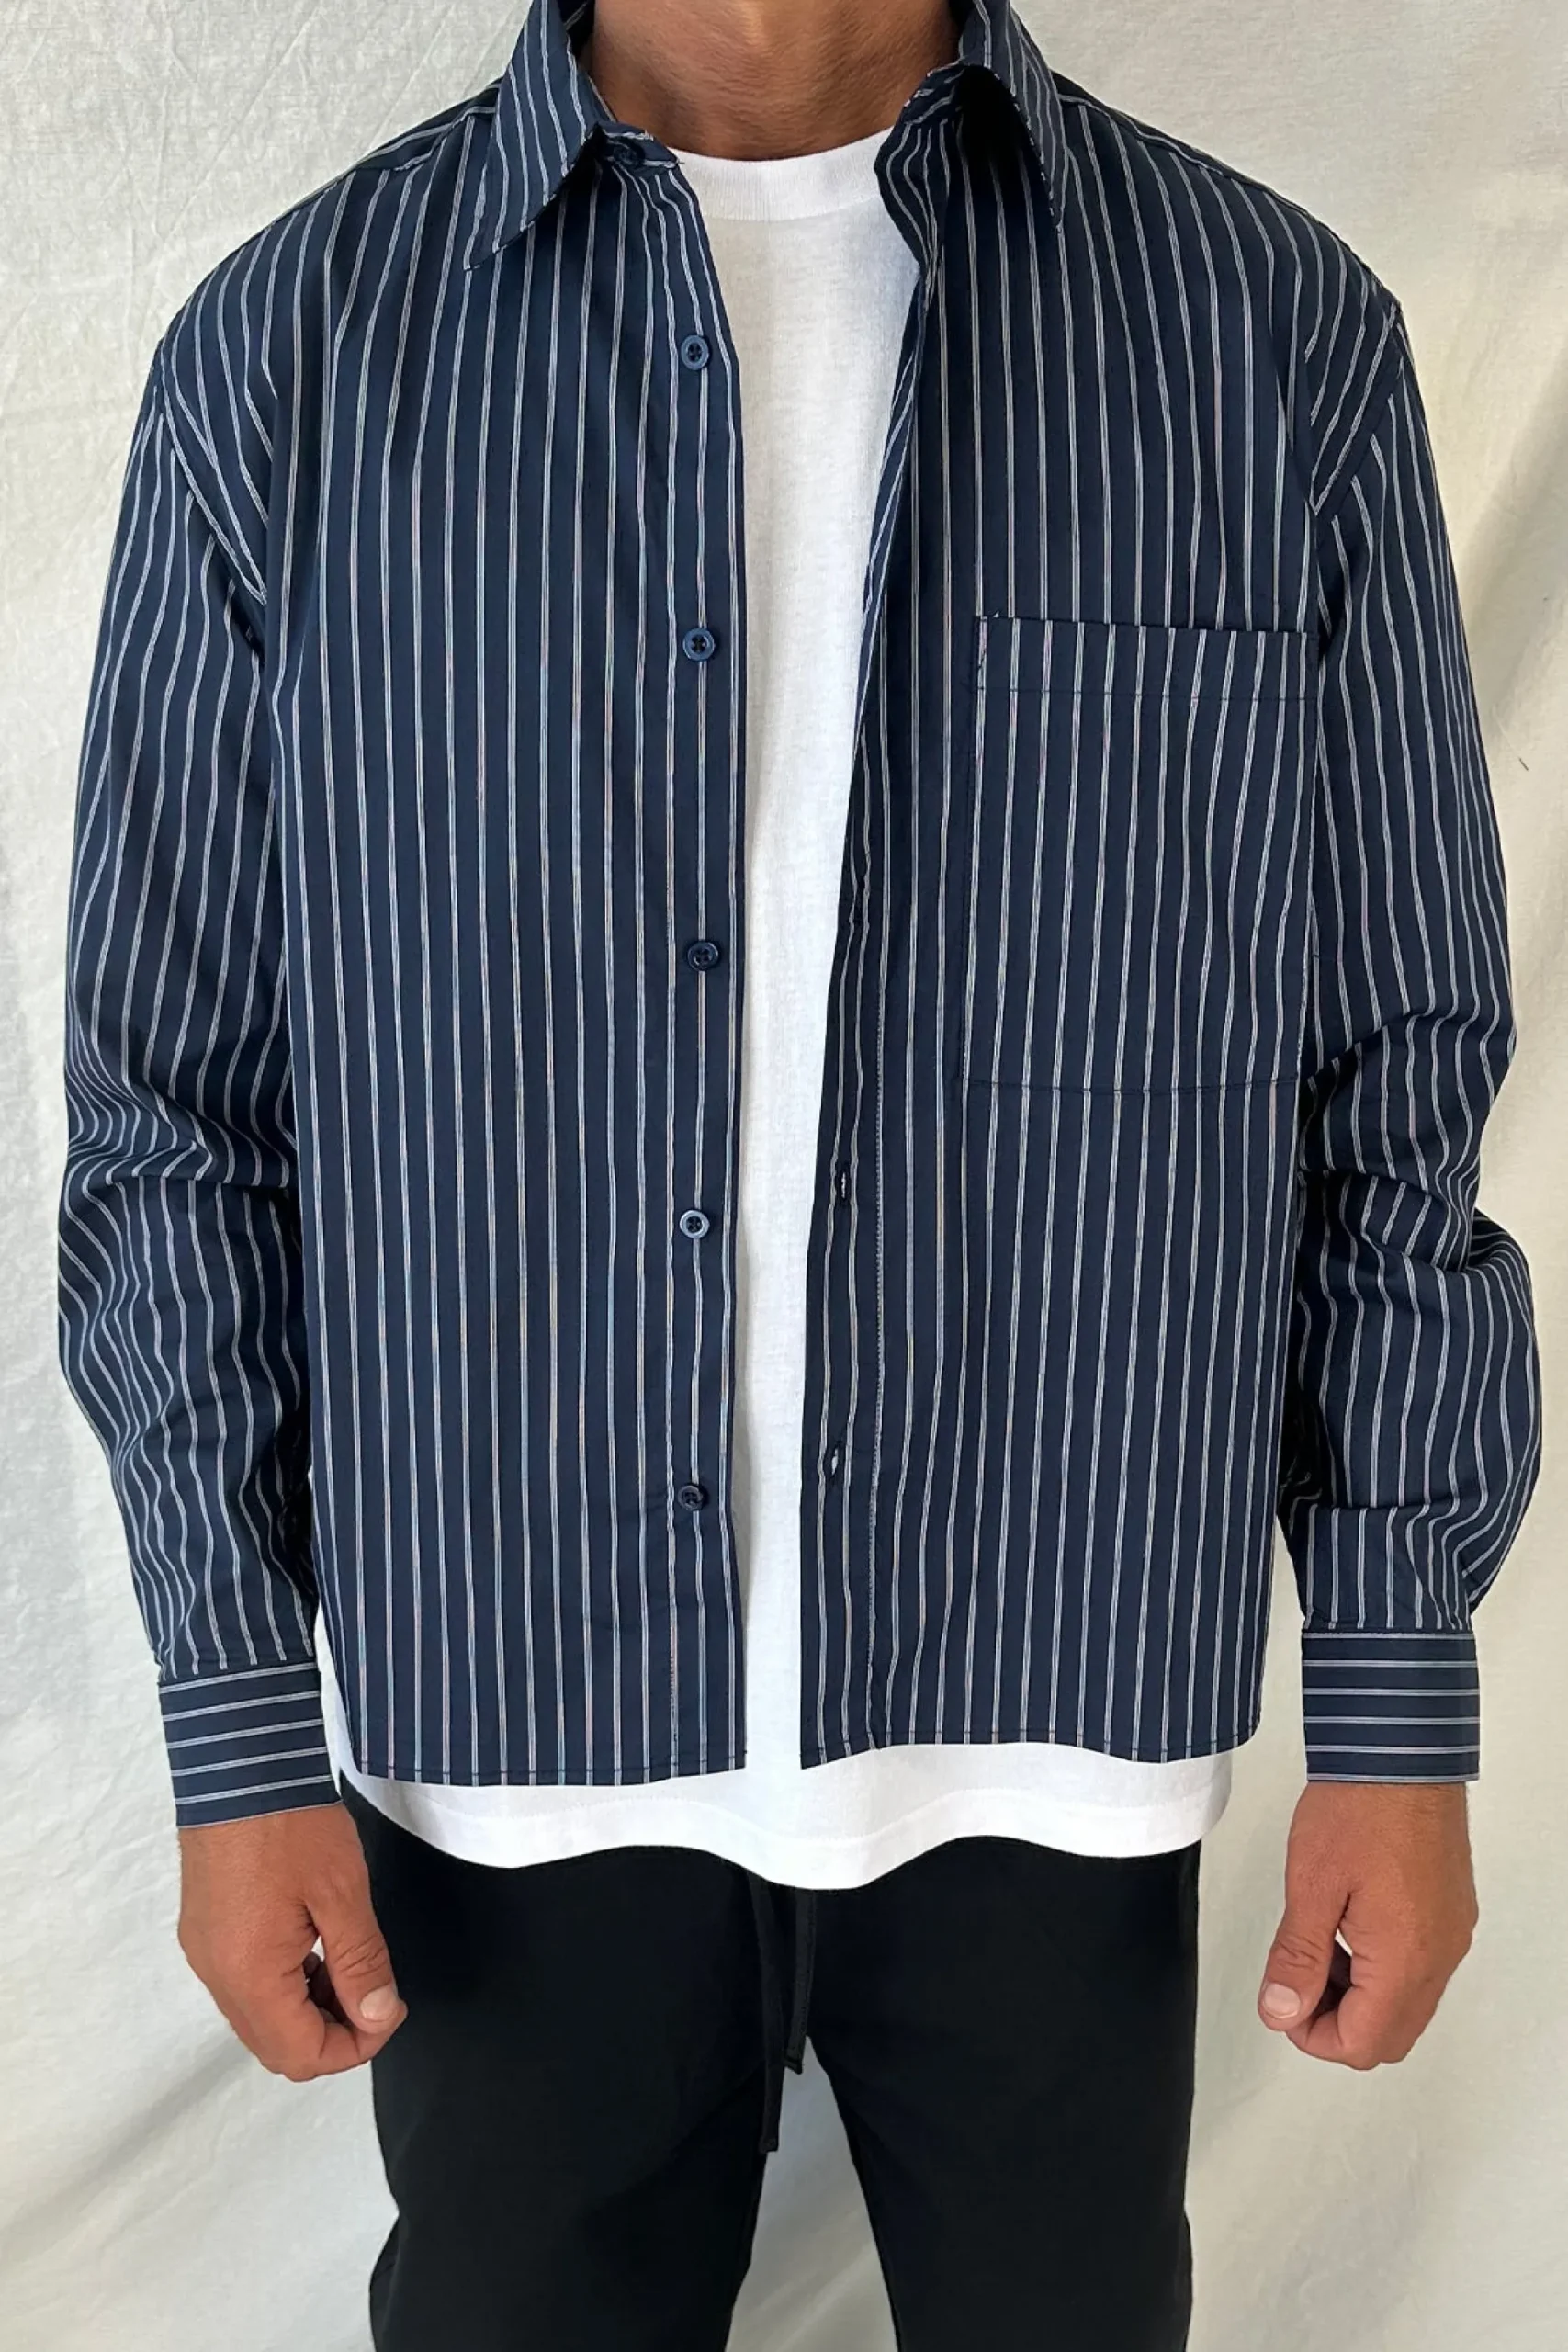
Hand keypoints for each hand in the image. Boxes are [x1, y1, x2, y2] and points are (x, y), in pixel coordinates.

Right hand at [178, 1802, 406, 2079]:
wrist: (239, 1763)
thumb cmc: (291, 1822)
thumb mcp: (343, 1893)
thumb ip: (361, 1963)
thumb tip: (377, 2015)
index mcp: (248, 1975)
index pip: (301, 2054)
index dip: (356, 2046)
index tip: (391, 2007)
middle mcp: (217, 1975)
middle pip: (276, 2045)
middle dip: (333, 2032)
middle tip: (376, 1992)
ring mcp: (206, 1952)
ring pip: (260, 2016)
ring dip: (309, 2008)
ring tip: (350, 1965)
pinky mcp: (205, 1929)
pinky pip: (245, 1983)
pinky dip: (285, 1982)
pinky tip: (317, 1946)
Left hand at [1256, 1782, 1476, 2067]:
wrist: (1401, 1753)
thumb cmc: (1361, 1807)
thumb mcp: (1310, 1886)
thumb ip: (1296, 1957)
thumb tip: (1281, 2010)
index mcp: (1406, 1959)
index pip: (1362, 2044)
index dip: (1312, 2035)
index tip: (1283, 2003)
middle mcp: (1439, 1955)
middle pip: (1389, 2035)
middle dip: (1337, 2021)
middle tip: (1298, 1982)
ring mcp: (1451, 1934)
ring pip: (1407, 2004)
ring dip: (1359, 1995)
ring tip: (1318, 1946)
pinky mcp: (1451, 1912)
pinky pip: (1421, 1967)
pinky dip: (1382, 1967)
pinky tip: (1348, 1927)